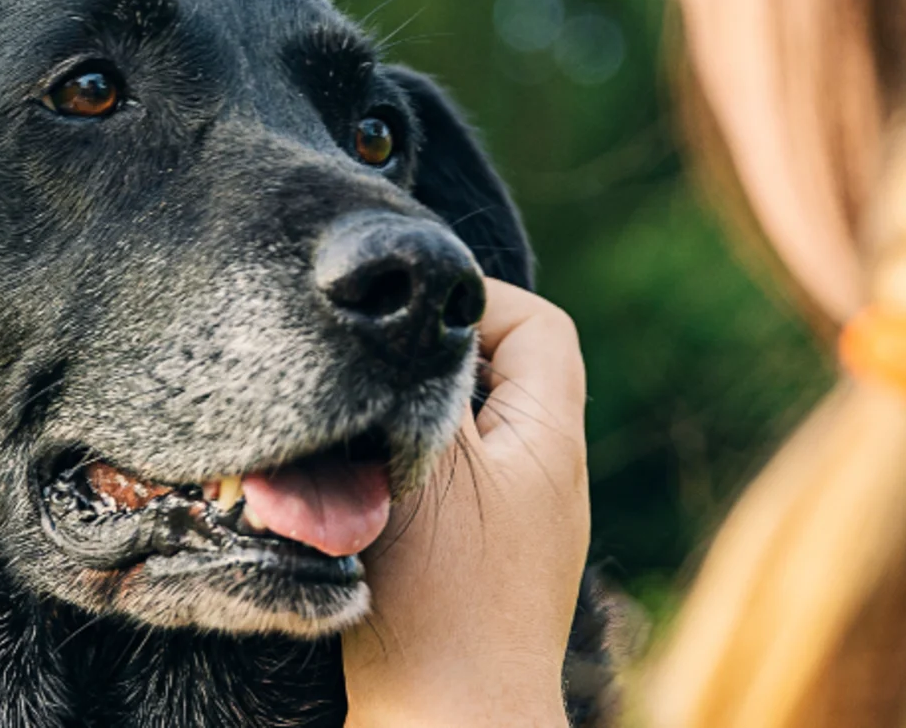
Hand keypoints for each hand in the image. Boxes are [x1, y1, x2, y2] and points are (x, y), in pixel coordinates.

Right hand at [344, 278, 593, 726]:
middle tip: (367, 378)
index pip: (536, 324)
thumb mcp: (430, 465)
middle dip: (429, 368)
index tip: (402, 324)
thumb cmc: (439, 603)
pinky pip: (448, 495)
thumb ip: (426, 383)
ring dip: (407, 429)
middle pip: (500, 377)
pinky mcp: (483, 573)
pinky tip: (354, 503)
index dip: (473, 302)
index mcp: (551, 439)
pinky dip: (402, 483)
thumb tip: (414, 318)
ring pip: (466, 438)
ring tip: (353, 444)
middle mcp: (550, 479)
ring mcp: (521, 530)